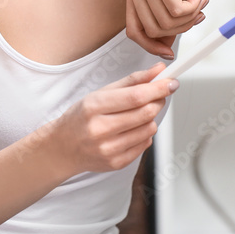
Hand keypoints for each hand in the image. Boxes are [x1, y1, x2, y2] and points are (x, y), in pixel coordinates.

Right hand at [48, 63, 176, 174]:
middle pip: (146, 113)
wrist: (63, 147)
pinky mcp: (116, 163)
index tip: (171, 82)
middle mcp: (100, 130)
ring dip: (151, 118)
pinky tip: (131, 130)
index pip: (136, 96)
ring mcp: (108, 149)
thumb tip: (158, 71)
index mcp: (93, 107)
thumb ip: (132, 81)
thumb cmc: (81, 117)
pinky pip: (145, 144)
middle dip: (158, 101)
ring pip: (149, 129)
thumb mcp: (100, 93)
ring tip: (137, 114)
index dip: (158, 88)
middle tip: (157, 95)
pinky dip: (144, 134)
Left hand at [125, 0, 221, 58]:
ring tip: (198, 3)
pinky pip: (177, 12)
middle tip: (195, 17)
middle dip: (179, 30)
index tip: (168, 52)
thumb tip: (165, 46)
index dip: (151, 46)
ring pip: (166, 24)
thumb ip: (168, 21)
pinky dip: (192, 9)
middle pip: (152, 31)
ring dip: (189, 18)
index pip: (134, 31)